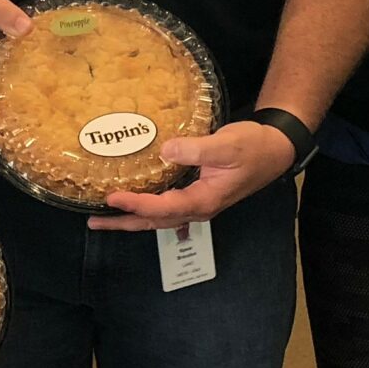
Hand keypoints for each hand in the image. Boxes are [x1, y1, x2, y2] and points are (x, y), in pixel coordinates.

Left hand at [90, 118, 298, 230]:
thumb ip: (198, 149)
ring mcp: (198, 204)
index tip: (113, 197)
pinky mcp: (197, 195)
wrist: (274, 150)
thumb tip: (167, 151)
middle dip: (125, 222)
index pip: (163, 207)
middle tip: (94, 221)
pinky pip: (166, 208)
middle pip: (155, 221)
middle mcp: (198, 207)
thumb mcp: (228, 144)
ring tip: (105, 217)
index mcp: (204, 199)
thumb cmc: (253, 146)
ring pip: (159, 218)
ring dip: (132, 219)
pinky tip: (133, 203)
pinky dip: (146, 209)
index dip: (136, 204)